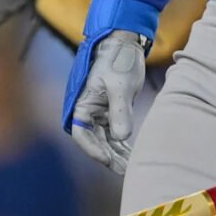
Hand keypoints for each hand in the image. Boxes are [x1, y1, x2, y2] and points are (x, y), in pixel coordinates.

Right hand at [70, 31, 146, 172]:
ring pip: (107, 141)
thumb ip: (120, 111)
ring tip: (131, 168)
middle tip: (124, 170)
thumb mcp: (120, 85)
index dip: (92, 148)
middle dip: (109, 156)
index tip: (106, 160)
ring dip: (118, 154)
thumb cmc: (118, 60)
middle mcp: (88, 112)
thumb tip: (121, 137)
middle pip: (95, 141)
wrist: (126, 46)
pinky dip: (123, 146)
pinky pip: (116, 135)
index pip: (81, 133)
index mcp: (82, 105)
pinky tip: (133, 156)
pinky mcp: (113, 113)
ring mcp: (101, 114)